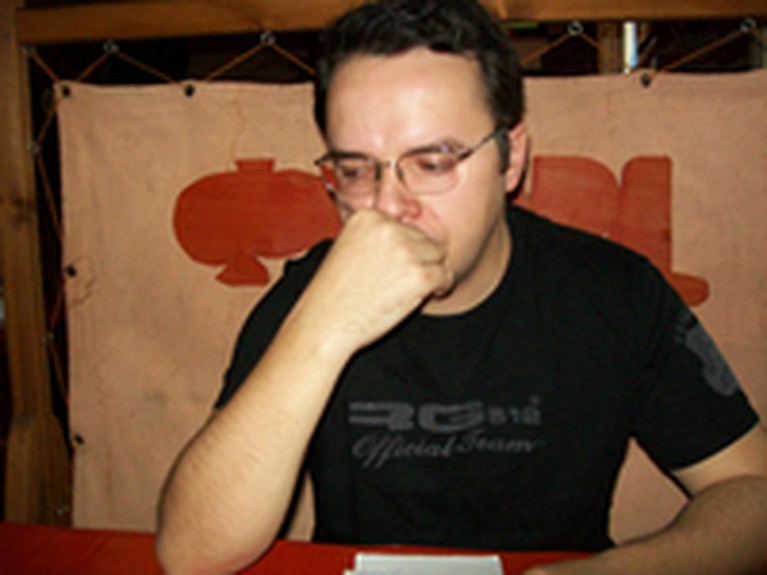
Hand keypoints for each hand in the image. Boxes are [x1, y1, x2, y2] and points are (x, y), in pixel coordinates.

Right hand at [295, 208, 453, 350]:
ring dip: (430, 273)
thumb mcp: (349, 249)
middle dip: (419, 261)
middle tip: (401, 283)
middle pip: (425, 239)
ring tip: (409, 290)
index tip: (393, 269)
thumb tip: (413, 239)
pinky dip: (440, 288)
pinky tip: (421, 297)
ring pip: (438, 256)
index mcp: (368, 216)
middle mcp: (387, 227)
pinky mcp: (419, 275)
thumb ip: (378, 237)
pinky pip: (445, 276)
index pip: (405, 227)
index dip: (404, 251)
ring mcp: (405, 250)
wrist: (324, 322)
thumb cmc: (333, 294)